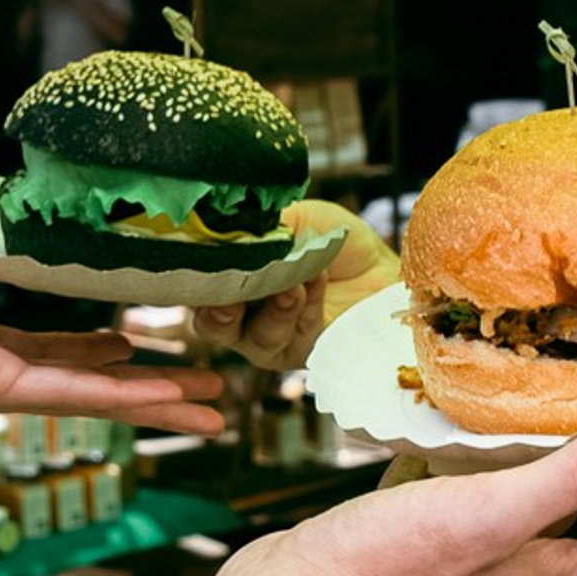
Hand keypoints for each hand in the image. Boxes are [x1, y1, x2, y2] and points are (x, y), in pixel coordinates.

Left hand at [0, 119, 227, 437]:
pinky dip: (127, 401)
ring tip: (213, 405)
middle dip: (146, 382)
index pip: (44, 343)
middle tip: (202, 381)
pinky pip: (74, 395)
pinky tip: (173, 403)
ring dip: (156, 400)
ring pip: (95, 393)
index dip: (91, 343)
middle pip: (87, 376)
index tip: (133, 338)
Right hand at [185, 200, 399, 372]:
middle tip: (237, 292)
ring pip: (256, 336)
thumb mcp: (295, 220)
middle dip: (223, 308)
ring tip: (293, 284)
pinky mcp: (301, 356)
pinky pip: (296, 336)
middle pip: (213, 324)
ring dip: (275, 308)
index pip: (197, 287)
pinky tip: (316, 281)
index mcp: (230, 282)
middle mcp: (240, 318)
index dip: (197, 280)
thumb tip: (236, 224)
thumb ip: (263, 226)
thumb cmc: (331, 243)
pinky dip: (306, 306)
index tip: (208, 262)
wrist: (380, 267)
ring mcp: (268, 341)